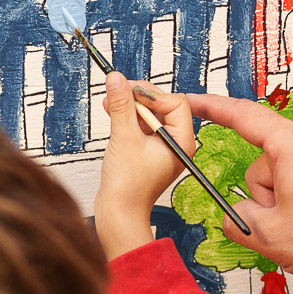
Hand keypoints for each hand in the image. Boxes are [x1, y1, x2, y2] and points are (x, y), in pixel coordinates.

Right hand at [94, 73, 192, 258]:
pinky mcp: (147, 151)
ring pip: (149, 114)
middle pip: (162, 105)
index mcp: (182, 141)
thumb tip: (117, 79)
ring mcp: (161, 148)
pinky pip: (140, 125)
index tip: (131, 92)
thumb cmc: (128, 187)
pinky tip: (111, 112)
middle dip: (140, 97)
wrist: (118, 213)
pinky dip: (126, 117)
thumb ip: (121, 105)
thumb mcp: (124, 137)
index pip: (176, 103)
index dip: (153, 94)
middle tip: (119, 91)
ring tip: (110, 102)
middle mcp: (175, 143)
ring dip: (130, 106)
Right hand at [184, 94, 292, 293]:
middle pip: (267, 160)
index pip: (243, 117)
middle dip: (266, 194)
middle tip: (283, 226)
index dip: (212, 109)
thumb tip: (236, 215)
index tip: (192, 101)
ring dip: (290, 202)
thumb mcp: (272, 238)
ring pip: (291, 173)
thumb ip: (239, 220)